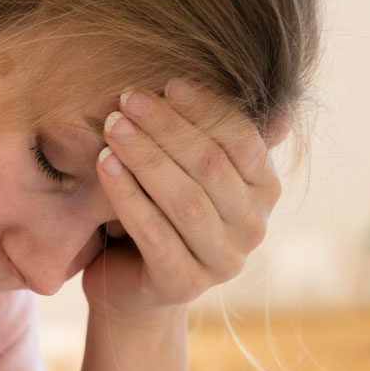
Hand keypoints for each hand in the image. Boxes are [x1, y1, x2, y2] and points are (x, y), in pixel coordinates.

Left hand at [84, 82, 287, 321]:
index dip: (205, 109)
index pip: (241, 139)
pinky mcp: (184, 285)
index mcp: (264, 192)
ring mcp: (222, 262)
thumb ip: (213, 137)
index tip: (167, 83)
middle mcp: (253, 229)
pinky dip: (128, 196)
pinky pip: (155, 234)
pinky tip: (105, 166)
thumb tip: (262, 94)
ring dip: (146, 157)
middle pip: (211, 167)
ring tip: (113, 127)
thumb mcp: (189, 172)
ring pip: (185, 200)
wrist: (130, 287)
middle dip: (167, 127)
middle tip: (127, 99)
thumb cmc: (160, 217)